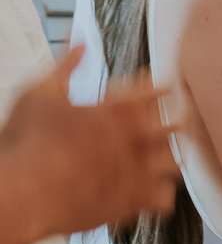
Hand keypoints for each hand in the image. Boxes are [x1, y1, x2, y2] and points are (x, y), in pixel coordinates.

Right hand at [0, 50, 179, 243]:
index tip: (166, 85)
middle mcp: (134, 138)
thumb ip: (65, 66)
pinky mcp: (132, 203)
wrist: (21, 196)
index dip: (164, 84)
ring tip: (166, 153)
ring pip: (177, 160)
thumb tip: (80, 41)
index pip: (158, 87)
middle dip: (178, 117)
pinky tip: (152, 189)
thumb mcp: (38, 94)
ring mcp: (137, 171)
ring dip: (171, 154)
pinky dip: (160, 193)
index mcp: (116, 107)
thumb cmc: (26, 144)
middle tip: (178, 116)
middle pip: (179, 122)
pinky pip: (165, 198)